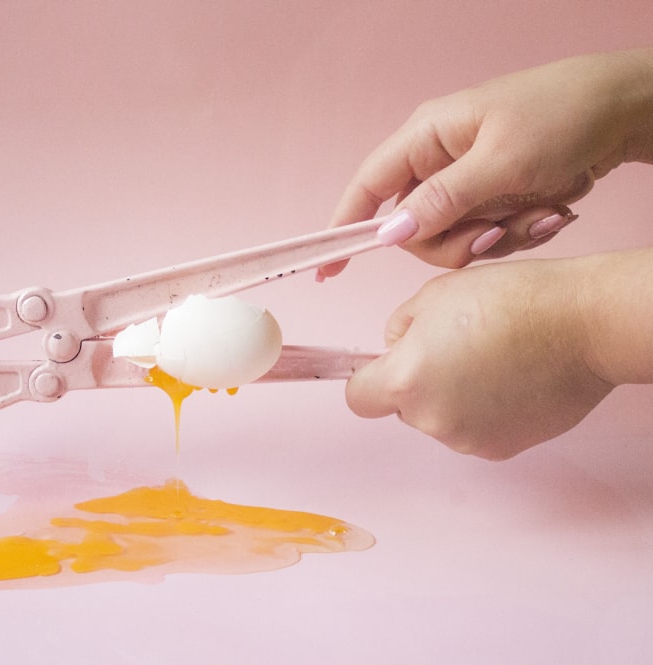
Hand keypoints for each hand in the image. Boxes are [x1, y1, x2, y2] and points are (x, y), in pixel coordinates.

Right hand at [321, 48, 652, 275]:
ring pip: (453, 240)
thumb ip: (442, 201)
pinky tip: (552, 211)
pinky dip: (518, 235)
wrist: (626, 108)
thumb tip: (390, 235)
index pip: (368, 187)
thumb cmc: (563, 115)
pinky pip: (486, 238)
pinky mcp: (494, 198)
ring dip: (497, 239)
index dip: (345, 227)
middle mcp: (438, 161)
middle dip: (456, 242)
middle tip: (497, 231)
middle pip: (414, 230)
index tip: (328, 269)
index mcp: (426, 138)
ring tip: (542, 213)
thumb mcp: (501, 162)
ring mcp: (467, 182)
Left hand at [345, 257, 613, 459]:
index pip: (359, 398)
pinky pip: (475, 429)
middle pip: (403, 408)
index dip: (369, 379)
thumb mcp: (433, 296)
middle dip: (418, 382)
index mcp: (406, 380)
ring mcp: (468, 439)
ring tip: (491, 359)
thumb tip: (396, 348)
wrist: (581, 323)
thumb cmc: (510, 300)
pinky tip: (511, 379)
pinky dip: (484, 410)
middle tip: (455, 346)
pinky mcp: (503, 448)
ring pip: (440, 419)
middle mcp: (432, 419)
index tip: (386, 365)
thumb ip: (400, 329)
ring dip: (453, 396)